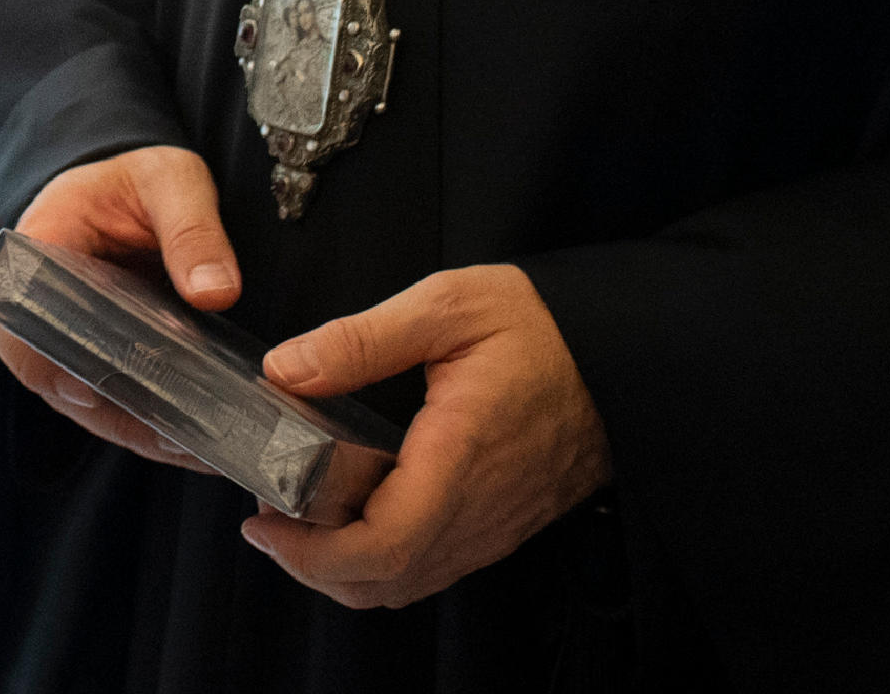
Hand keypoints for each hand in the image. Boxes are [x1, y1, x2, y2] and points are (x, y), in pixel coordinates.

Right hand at [0, 145, 241, 468]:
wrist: (122, 190)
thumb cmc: (135, 179)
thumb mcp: (170, 181)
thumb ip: (192, 229)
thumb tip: (215, 292)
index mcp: (31, 257)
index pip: (25, 327)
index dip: (60, 368)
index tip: (109, 395)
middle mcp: (29, 314)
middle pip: (61, 383)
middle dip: (127, 418)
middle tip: (194, 441)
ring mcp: (57, 348)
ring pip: (92, 408)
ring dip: (147, 435)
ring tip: (212, 453)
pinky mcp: (88, 367)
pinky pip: (113, 410)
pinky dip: (154, 431)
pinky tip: (205, 447)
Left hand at [240, 264, 611, 608]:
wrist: (625, 357)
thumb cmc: (545, 328)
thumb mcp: (447, 305)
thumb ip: (361, 339)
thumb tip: (286, 368)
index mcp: (459, 460)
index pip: (380, 547)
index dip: (312, 554)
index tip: (264, 523)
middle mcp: (479, 511)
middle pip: (386, 582)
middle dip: (314, 569)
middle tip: (266, 525)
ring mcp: (494, 526)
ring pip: (409, 583)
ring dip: (346, 570)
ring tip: (299, 523)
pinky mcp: (503, 525)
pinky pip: (435, 566)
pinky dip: (384, 561)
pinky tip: (355, 517)